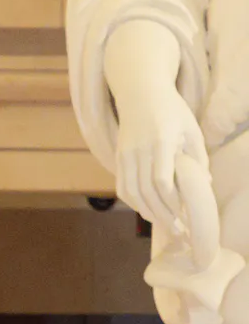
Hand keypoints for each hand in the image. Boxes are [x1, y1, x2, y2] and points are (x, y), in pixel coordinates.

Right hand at [112, 80, 208, 234]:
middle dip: (163, 214)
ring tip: (163, 225)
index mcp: (160, 141)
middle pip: (147, 191)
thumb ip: (198, 156)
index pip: (162, 180)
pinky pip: (123, 186)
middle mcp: (139, 150)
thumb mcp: (191, 129)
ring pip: (132, 192)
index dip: (172, 201)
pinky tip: (145, 210)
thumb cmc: (171, 110)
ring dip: (147, 212)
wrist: (139, 93)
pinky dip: (133, 202)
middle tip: (177, 231)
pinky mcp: (118, 157)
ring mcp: (125, 154)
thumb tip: (205, 184)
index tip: (186, 214)